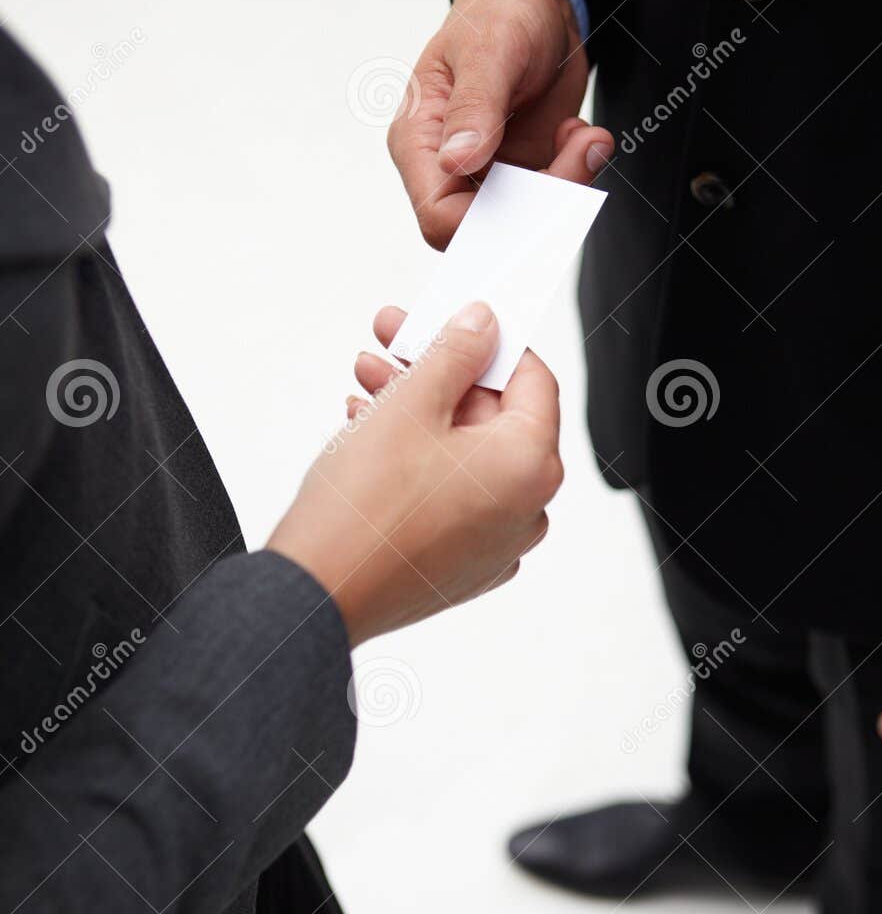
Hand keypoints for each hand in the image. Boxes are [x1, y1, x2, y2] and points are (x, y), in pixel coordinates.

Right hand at [267, 303, 561, 646]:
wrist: (316, 594)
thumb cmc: (363, 510)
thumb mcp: (410, 404)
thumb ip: (455, 352)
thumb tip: (482, 324)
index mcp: (531, 467)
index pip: (532, 380)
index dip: (489, 341)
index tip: (454, 319)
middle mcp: (527, 511)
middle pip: (494, 417)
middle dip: (439, 373)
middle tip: (392, 341)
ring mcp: (496, 544)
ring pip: (466, 454)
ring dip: (419, 411)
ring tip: (366, 382)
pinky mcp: (461, 565)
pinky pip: (451, 494)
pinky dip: (418, 460)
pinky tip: (371, 431)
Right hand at [388, 0, 610, 248]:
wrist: (536, 4)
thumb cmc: (497, 13)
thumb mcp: (489, 50)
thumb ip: (474, 106)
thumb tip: (458, 160)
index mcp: (420, 141)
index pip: (438, 215)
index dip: (485, 224)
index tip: (536, 192)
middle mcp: (448, 166)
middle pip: (485, 229)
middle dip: (540, 205)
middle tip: (576, 154)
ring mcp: (488, 174)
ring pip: (525, 222)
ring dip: (568, 186)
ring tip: (583, 136)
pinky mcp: (524, 173)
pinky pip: (551, 202)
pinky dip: (577, 174)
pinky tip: (579, 134)